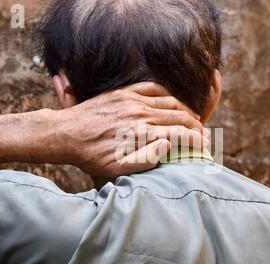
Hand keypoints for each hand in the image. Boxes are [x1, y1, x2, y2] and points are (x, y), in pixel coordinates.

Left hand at [54, 82, 208, 176]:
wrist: (65, 134)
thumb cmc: (91, 156)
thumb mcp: (116, 169)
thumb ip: (146, 159)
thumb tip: (169, 145)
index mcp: (142, 134)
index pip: (180, 134)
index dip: (196, 140)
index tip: (204, 145)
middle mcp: (141, 115)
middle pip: (179, 117)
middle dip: (196, 126)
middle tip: (203, 134)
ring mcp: (132, 101)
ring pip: (170, 102)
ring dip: (186, 111)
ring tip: (193, 120)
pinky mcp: (123, 93)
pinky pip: (152, 88)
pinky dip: (167, 94)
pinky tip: (172, 101)